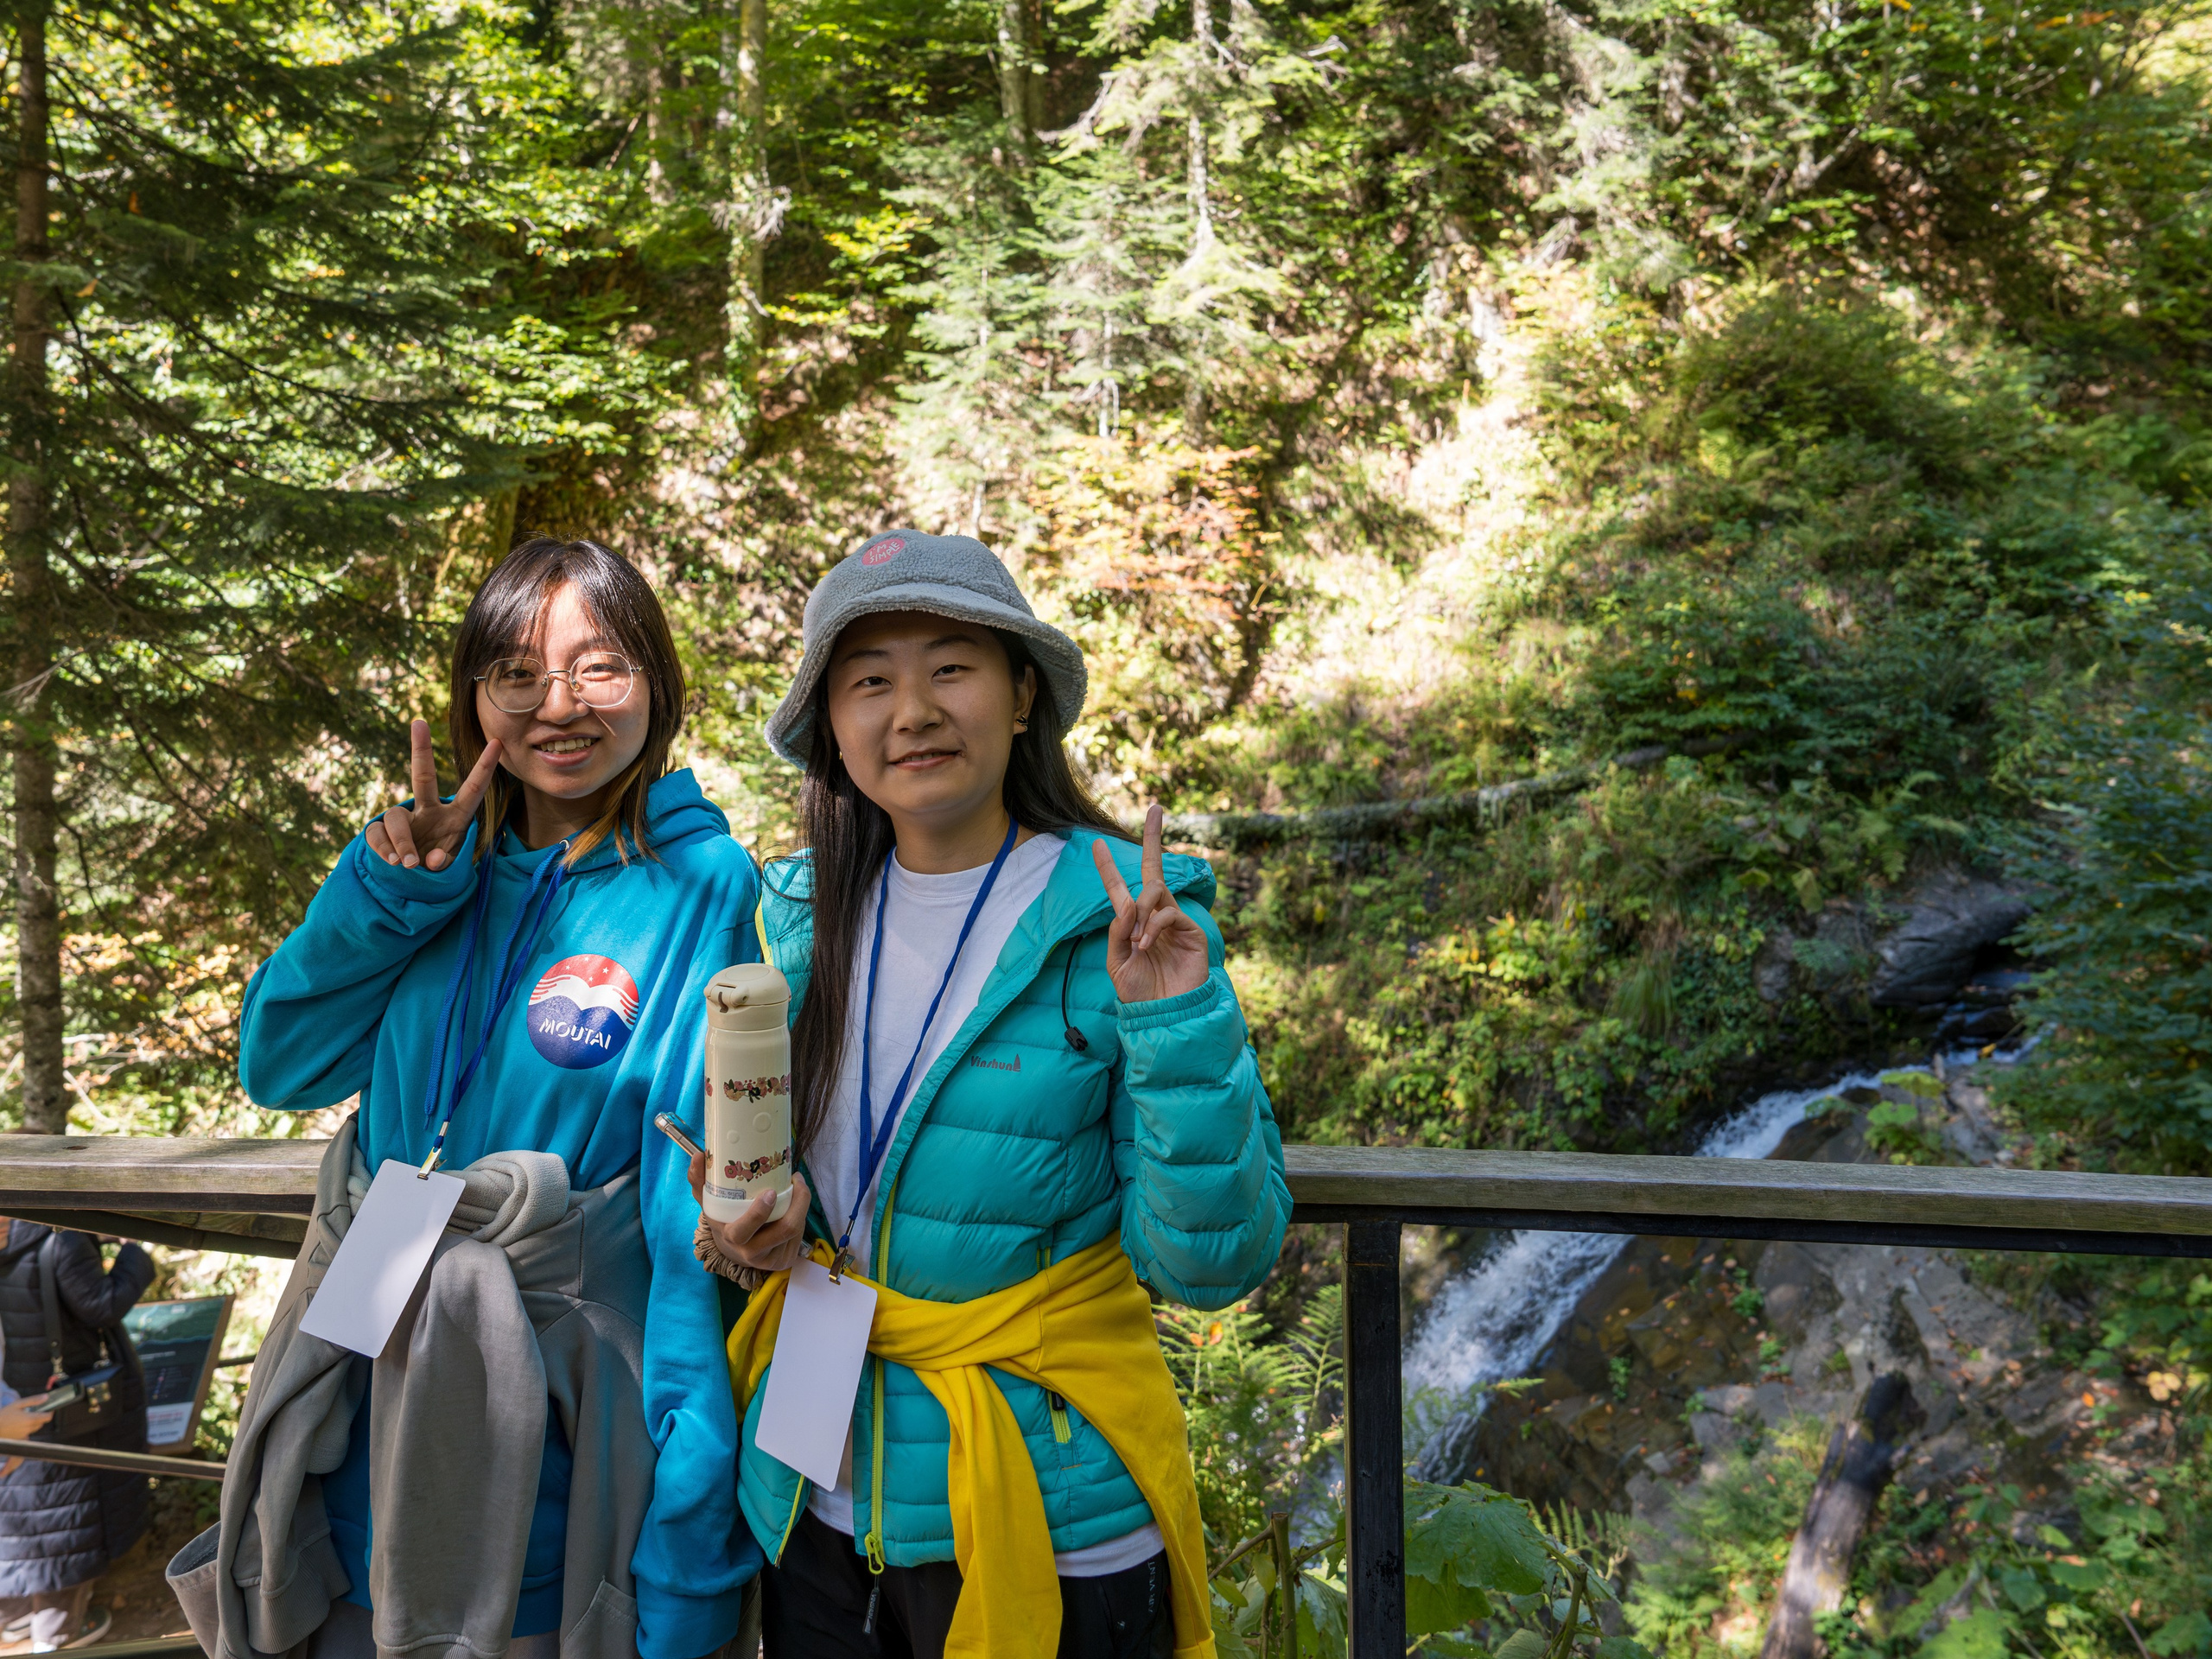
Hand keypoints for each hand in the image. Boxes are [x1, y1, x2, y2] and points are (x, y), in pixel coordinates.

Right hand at [0, 1394, 52, 1472]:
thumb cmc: (4, 1414)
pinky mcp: (20, 1439)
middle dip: (40, 1416)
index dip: (50, 1412)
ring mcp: (24, 1435)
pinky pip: (28, 1433)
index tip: (49, 1408)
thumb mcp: (18, 1404)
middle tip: (32, 1411)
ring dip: (34, 1423)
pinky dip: (27, 1429)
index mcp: (30, 1419)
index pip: (48, 1417)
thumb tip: (46, 1397)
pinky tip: (19, 1424)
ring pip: (35, 1428)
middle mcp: (29, 1428)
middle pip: (42, 1423)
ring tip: (24, 1417)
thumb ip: (33, 1400)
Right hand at [366, 720, 501, 870]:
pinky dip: (384, 849)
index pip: (472, 790)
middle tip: (419, 722)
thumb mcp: (447, 871)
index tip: (498, 742)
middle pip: (423, 777)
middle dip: (422, 749)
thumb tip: (430, 859)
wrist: (410, 883)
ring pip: (395, 817)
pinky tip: (392, 863)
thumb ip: (442, 864)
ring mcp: (405, 820)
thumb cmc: (436, 869)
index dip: (484, 768)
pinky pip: (377, 834)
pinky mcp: (381, 831)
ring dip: (401, 842)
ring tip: (408, 863)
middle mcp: (429, 812)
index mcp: (455, 818)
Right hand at [689, 1152, 811, 1272]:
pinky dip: (799, 1216)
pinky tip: (795, 1205)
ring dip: (801, 1206)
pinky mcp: (784, 1261)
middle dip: (797, 1204)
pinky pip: (797, 1236)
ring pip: (794, 1230)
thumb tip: (697, 1156)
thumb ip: (699, 1180)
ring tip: (797, 1187)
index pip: (743, 1231)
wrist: (733, 1250)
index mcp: (731, 1238)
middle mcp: (751, 1253)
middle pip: (783, 1230)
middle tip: (795, 1180)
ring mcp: (770, 1260)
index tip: (770, 1191)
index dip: (759, 1213)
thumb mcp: (709, 1203)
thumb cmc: (723, 1219)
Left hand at [1092, 804, 1208, 1004]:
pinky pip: (1169, 912)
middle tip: (1156, 809)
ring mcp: (1175, 922)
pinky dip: (1154, 925)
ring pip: (1156, 890)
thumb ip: (1118, 932)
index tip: (1095, 842)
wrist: (1165, 1016)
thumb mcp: (1116, 963)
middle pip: (1152, 871)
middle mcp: (1155, 917)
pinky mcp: (1191, 931)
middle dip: (1153, 838)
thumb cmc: (1140, 993)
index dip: (1108, 866)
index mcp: (1132, 923)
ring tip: (1138, 939)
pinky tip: (1147, 944)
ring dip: (1142, 909)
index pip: (1120, 888)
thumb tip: (1127, 902)